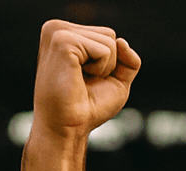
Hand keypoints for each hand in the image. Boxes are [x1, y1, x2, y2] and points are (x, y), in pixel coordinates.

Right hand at [31, 20, 140, 141]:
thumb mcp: (116, 80)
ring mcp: (58, 32)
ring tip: (80, 80)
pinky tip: (79, 78)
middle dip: (109, 64)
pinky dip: (101, 69)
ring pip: (110, 41)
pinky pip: (105, 50)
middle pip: (110, 35)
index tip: (88, 80)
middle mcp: (58, 28)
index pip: (108, 36)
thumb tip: (122, 41)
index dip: (110, 64)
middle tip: (84, 81)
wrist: (68, 127)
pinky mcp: (62, 41)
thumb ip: (127, 60)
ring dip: (104, 68)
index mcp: (66, 34)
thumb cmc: (88, 107)